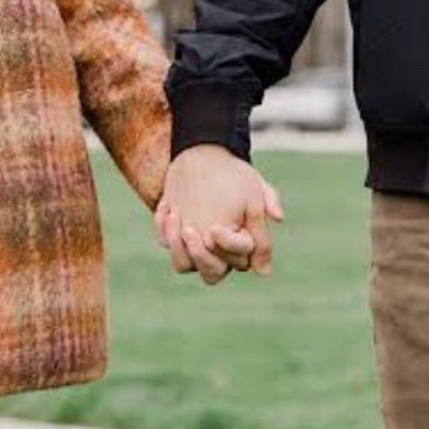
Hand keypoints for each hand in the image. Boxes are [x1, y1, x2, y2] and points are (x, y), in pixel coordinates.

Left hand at [155, 143, 283, 285]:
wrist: (206, 154)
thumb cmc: (233, 175)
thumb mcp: (254, 190)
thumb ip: (265, 222)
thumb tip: (265, 271)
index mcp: (241, 245)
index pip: (238, 260)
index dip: (227, 246)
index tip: (214, 228)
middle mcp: (218, 252)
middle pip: (212, 274)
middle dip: (200, 255)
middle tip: (189, 231)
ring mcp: (194, 245)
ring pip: (182, 265)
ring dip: (177, 247)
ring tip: (174, 218)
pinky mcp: (173, 234)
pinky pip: (164, 241)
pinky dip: (163, 228)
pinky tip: (167, 206)